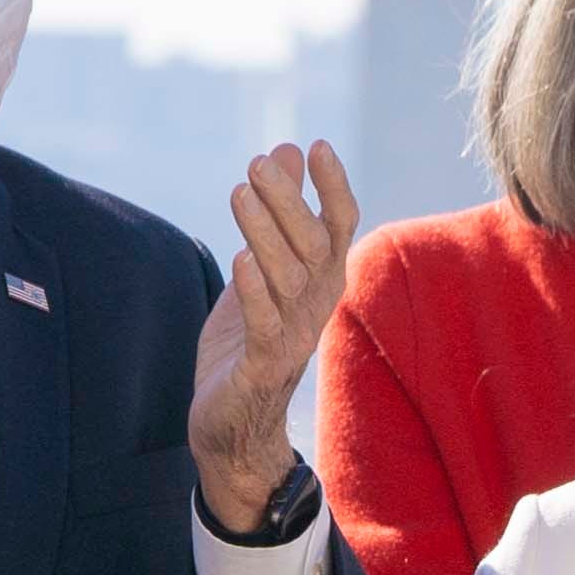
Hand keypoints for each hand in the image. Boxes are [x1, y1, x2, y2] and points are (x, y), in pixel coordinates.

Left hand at [191, 140, 362, 527]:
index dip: (332, 187)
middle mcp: (316, 305)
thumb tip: (286, 150)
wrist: (234, 428)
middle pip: (312, 245)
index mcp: (322, 280)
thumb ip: (277, 213)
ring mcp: (292, 337)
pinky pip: (263, 326)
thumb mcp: (261, 268)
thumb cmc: (247, 342)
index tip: (317, 146)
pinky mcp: (262, 367)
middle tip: (259, 162)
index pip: (339, 226)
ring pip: (287, 279)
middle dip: (288, 202)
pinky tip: (240, 259)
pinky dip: (254, 293)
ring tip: (240, 192)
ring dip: (265, 233)